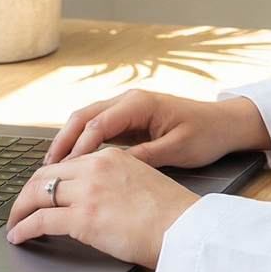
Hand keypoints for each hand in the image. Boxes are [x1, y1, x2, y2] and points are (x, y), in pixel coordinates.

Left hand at [6, 146, 199, 268]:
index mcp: (110, 157)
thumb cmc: (171, 213)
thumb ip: (115, 181)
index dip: (48, 180)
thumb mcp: (141, 180)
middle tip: (20, 208)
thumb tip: (99, 197)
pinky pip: (40, 220)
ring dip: (20, 210)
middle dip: (27, 193)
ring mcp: (86, 192)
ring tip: (15, 223)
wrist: (183, 228)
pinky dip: (23, 228)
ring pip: (37, 195)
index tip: (41, 192)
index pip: (67, 164)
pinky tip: (19, 236)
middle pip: (45, 175)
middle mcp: (94, 168)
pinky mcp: (82, 218)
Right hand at [44, 90, 270, 168]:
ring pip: (86, 121)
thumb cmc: (205, 134)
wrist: (224, 124)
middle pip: (83, 117)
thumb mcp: (177, 149)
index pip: (98, 124)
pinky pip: (97, 129)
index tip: (65, 170)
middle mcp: (129, 101)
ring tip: (52, 168)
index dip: (78, 148)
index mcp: (139, 104)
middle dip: (62, 141)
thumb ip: (144, 156)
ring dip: (68, 141)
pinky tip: (73, 162)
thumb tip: (113, 168)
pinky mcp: (129, 120)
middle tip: (46, 168)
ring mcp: (127, 109)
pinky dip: (82, 143)